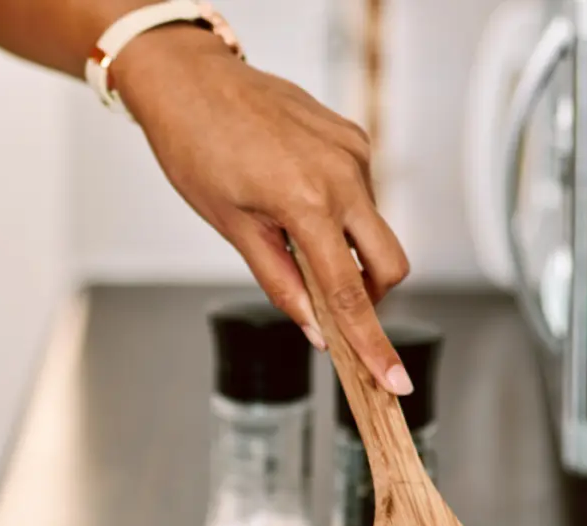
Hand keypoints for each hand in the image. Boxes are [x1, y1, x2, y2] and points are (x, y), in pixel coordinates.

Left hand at [112, 29, 413, 394]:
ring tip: (289, 231)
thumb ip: (280, 281)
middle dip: (369, 296)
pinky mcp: (355, 137)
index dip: (372, 344)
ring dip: (347, 250)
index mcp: (308, 203)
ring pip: (376, 228)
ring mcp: (355, 152)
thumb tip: (314, 328)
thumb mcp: (232, 227)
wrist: (193, 82)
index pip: (350, 293)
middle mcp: (344, 175)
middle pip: (389, 264)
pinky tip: (294, 197)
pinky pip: (363, 193)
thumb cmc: (197, 149)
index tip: (393, 381)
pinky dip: (340, 214)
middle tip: (326, 303)